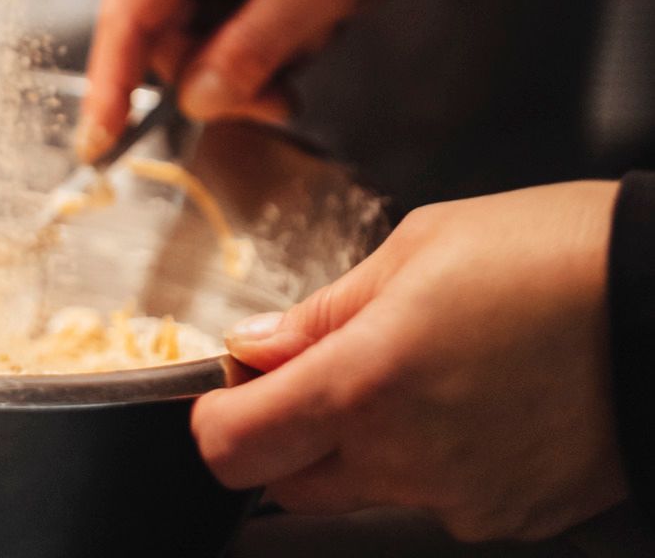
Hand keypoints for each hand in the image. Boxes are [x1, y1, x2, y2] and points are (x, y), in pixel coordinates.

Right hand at [80, 0, 487, 152]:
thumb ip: (252, 49)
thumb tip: (195, 103)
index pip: (128, 8)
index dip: (110, 82)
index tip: (96, 147)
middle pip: (160, 21)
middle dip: (213, 71)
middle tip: (282, 102)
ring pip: (191, 17)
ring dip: (243, 52)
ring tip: (312, 43)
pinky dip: (255, 26)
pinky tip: (305, 20)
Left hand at [195, 183, 625, 541]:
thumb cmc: (549, 255)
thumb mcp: (416, 248)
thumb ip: (323, 310)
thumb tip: (254, 345)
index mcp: (367, 381)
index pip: (235, 446)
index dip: (217, 413)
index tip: (229, 382)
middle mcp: (406, 458)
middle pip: (288, 481)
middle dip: (281, 431)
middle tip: (317, 364)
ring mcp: (460, 499)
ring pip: (362, 490)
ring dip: (358, 441)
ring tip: (418, 364)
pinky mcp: (506, 518)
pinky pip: (434, 496)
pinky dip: (428, 456)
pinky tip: (469, 395)